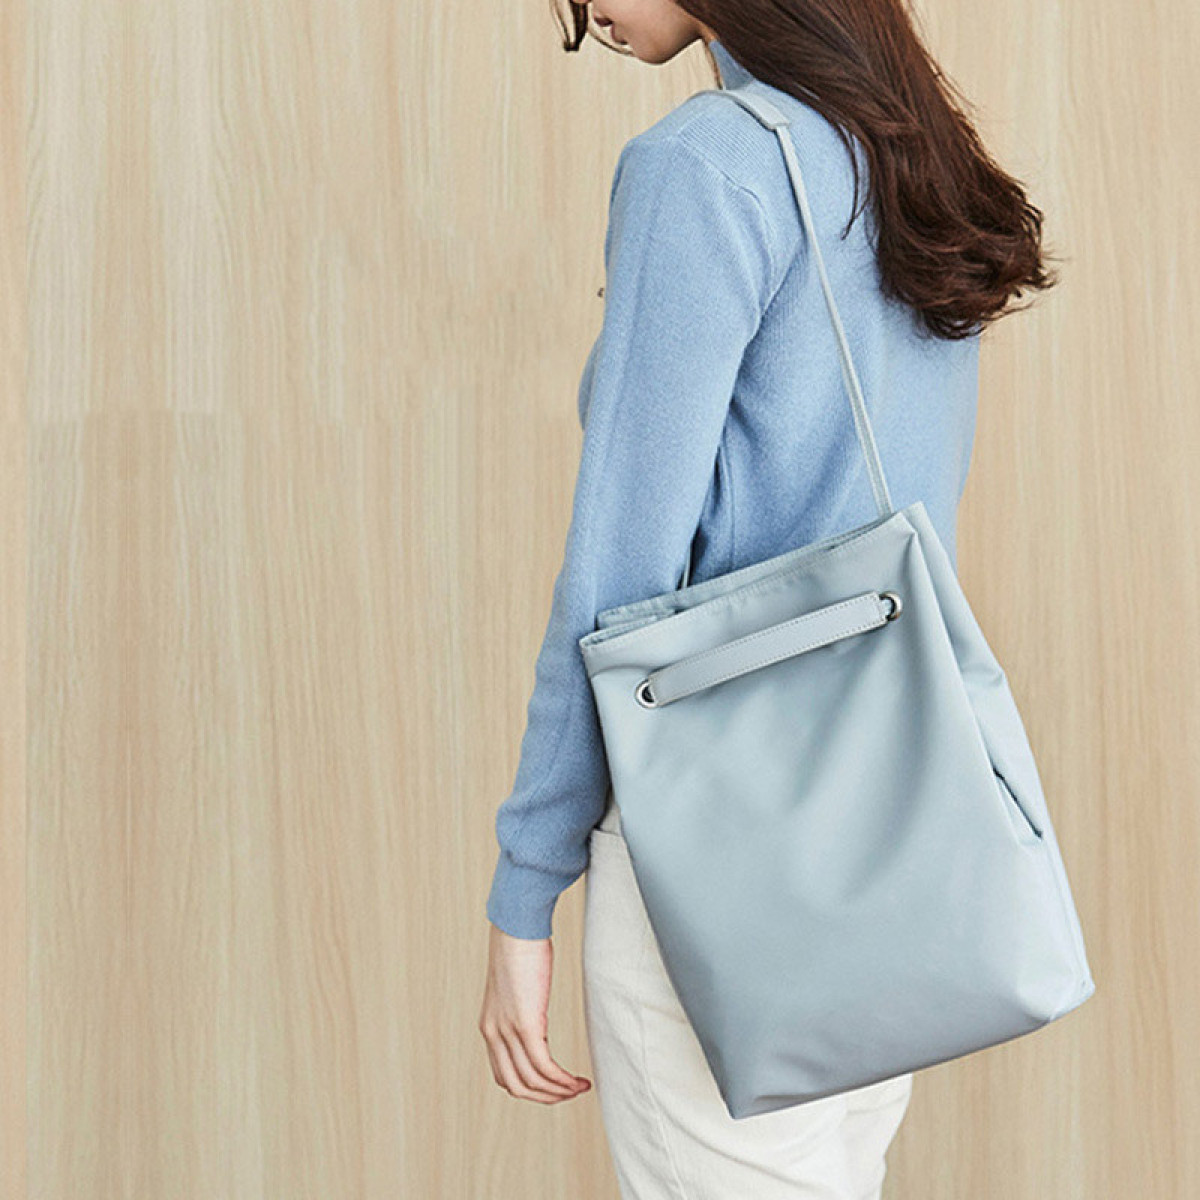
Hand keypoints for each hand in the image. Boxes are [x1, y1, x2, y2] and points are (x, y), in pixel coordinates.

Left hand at [479, 923, 591, 1103]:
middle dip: (546, 1097)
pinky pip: (544, 1066)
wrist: (517, 925)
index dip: (530, 1088)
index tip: (554, 1086)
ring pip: (531, 1082)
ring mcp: (507, 1030)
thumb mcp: (517, 984)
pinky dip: (562, 1080)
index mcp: (489, 1026)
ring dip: (558, 1092)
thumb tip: (535, 1009)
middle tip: (570, 1093)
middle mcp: (493, 1033)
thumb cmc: (521, 947)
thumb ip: (521, 1005)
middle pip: (516, 1086)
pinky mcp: (525, 1024)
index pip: (504, 1075)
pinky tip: (577, 1080)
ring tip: (579, 1088)